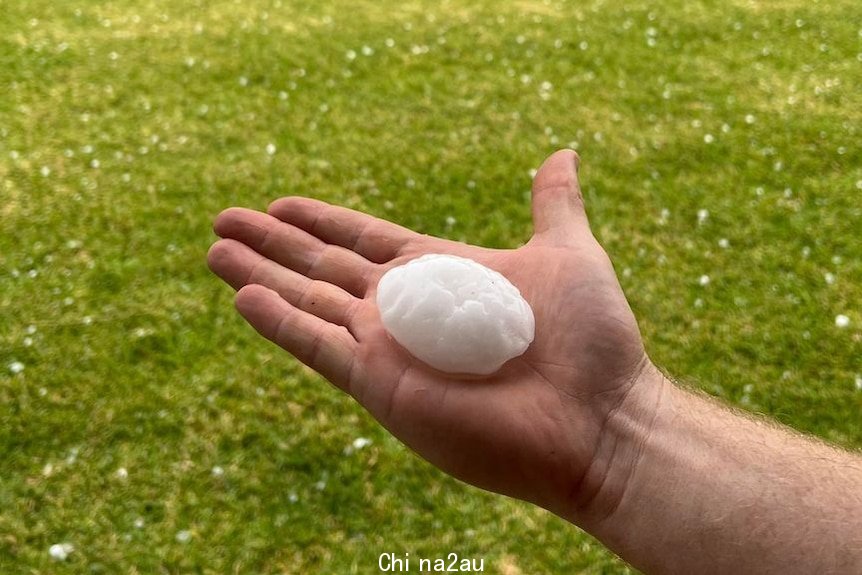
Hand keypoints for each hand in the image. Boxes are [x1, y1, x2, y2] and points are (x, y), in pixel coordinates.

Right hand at [207, 150, 657, 519]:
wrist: (599, 419)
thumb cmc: (593, 340)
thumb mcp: (567, 253)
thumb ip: (552, 204)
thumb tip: (561, 153)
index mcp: (441, 274)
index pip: (365, 240)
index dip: (321, 220)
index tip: (281, 203)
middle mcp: (407, 310)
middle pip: (323, 267)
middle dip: (274, 244)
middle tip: (225, 219)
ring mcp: (390, 347)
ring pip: (308, 302)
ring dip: (260, 277)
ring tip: (215, 252)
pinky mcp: (381, 384)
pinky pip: (318, 347)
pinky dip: (279, 322)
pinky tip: (242, 297)